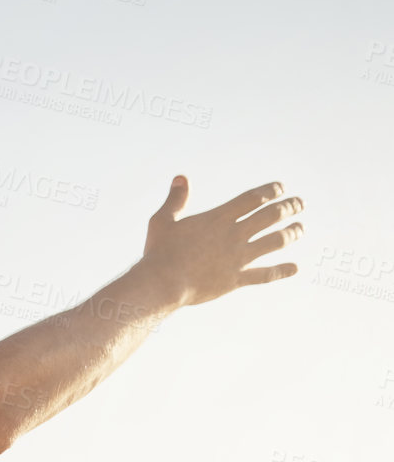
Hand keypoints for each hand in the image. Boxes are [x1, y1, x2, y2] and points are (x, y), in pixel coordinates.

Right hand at [139, 176, 304, 307]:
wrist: (163, 283)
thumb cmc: (160, 252)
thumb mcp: (163, 221)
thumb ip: (176, 199)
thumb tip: (181, 178)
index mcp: (218, 218)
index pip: (252, 199)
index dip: (270, 191)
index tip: (281, 187)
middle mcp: (234, 235)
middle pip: (270, 216)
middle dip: (288, 207)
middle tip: (299, 203)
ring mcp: (238, 258)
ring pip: (274, 242)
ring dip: (291, 233)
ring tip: (300, 229)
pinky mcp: (236, 279)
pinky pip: (265, 274)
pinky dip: (282, 271)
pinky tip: (295, 268)